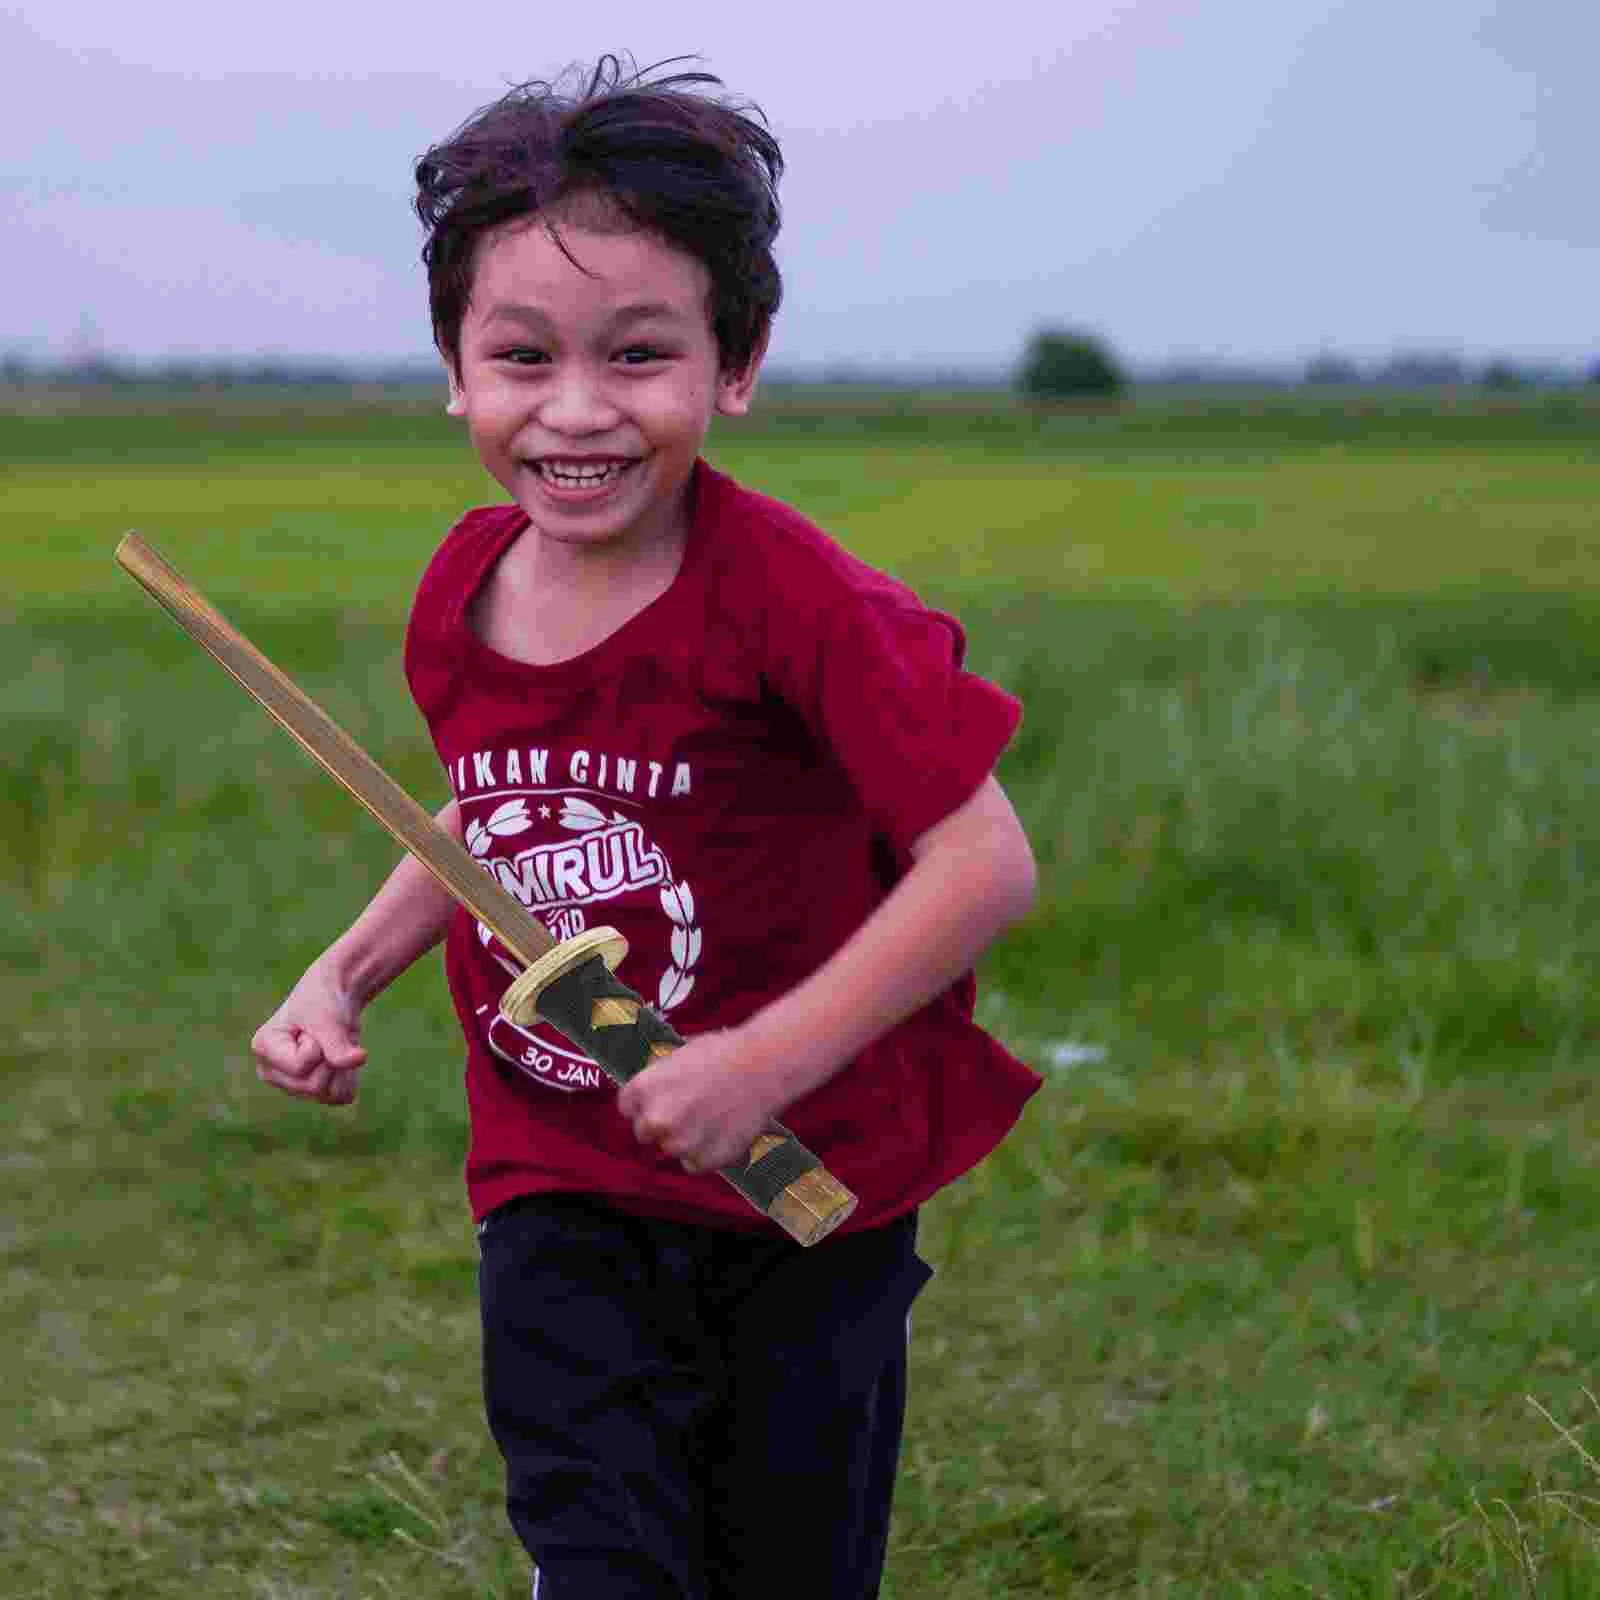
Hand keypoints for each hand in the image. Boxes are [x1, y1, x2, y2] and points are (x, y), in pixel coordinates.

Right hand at [251, 964, 367, 1106]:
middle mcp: (272, 1073)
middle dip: (329, 1057)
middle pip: (312, 1086)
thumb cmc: (324, 1001)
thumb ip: (337, 1043)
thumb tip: (359, 1059)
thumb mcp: (328, 1018)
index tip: (312, 1029)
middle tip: (324, 1037)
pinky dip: (349, 1077)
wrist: (336, 997)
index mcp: (264, 1049)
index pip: (299, 1068)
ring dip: (340, 1067)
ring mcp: (291, 1086)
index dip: (317, 1046)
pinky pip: (341, 1097)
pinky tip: (340, 1057)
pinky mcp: (314, 1092)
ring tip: (330, 1046)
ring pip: (328, 1094)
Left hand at [615, 1027, 778, 1173]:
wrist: (765, 1065)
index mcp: (645, 1087)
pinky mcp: (706, 1159)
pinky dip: (706, 1153)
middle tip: (688, 1111)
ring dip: (686, 1139)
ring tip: (711, 1118)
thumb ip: (661, 1078)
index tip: (659, 1102)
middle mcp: (657, 1118)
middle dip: (662, 1124)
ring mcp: (682, 1142)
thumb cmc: (726, 1052)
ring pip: (671, 1149)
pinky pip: (695, 1164)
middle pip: (645, 1133)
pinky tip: (721, 1131)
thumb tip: (655, 1091)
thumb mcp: (681, 1054)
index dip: (644, 1104)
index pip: (627, 1107)